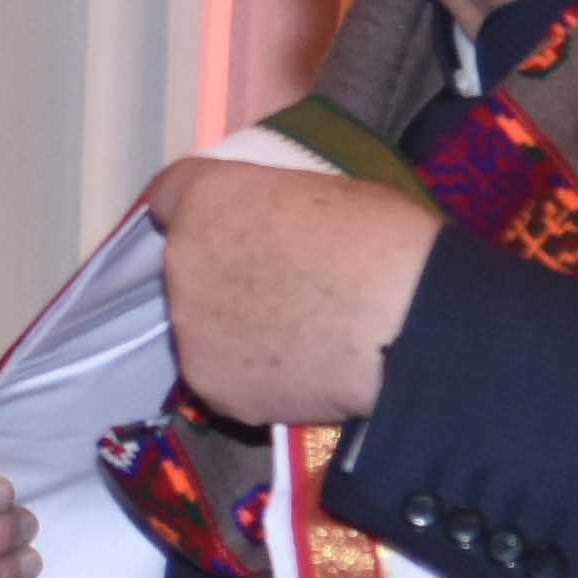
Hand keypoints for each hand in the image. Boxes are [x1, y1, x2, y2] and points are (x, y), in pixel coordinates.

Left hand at [144, 158, 440, 425]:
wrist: (408, 323)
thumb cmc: (384, 240)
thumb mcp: (326, 192)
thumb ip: (274, 209)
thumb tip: (274, 226)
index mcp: (207, 199)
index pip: (170, 195)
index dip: (200, 211)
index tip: (225, 225)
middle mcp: (180, 262)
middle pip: (186, 266)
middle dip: (222, 274)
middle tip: (279, 288)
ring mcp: (189, 329)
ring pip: (202, 326)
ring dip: (234, 329)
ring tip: (297, 339)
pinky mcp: (209, 385)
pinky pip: (223, 376)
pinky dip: (251, 377)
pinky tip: (298, 374)